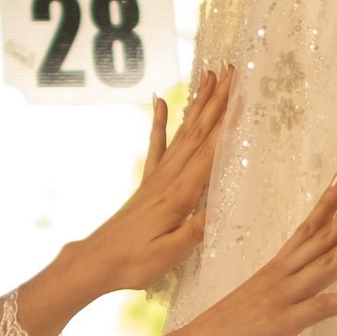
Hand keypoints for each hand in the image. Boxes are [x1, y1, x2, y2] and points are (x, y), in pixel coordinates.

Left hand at [11, 70, 233, 335]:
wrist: (96, 262)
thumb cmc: (133, 264)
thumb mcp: (169, 255)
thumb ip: (194, 230)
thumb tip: (219, 208)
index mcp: (178, 196)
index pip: (208, 153)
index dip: (226, 124)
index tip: (241, 96)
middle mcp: (167, 179)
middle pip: (198, 133)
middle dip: (217, 101)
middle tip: (231, 71)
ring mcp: (156, 178)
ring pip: (182, 133)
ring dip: (197, 104)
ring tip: (209, 77)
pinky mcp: (147, 183)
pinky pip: (156, 146)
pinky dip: (159, 122)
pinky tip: (160, 101)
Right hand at [157, 173, 336, 335]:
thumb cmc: (216, 333)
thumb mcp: (250, 303)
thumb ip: (272, 293)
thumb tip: (290, 293)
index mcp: (272, 270)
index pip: (306, 228)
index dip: (328, 203)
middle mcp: (280, 276)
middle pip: (324, 236)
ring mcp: (282, 297)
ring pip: (328, 261)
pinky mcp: (283, 323)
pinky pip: (323, 307)